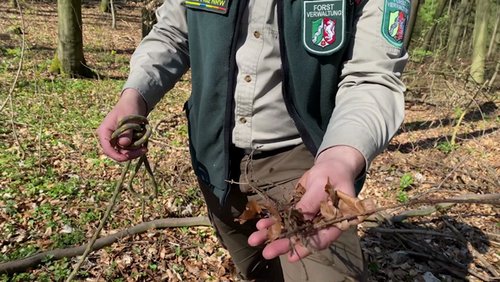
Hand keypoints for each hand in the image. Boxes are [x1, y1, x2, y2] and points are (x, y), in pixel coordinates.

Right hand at [96, 88, 147, 161]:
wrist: (134, 102)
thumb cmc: (129, 107)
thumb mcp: (128, 118)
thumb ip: (126, 132)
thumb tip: (124, 145)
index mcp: (104, 131)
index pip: (107, 149)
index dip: (116, 155)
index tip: (128, 156)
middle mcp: (108, 137)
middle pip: (116, 153)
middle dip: (129, 154)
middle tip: (144, 150)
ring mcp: (116, 139)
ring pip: (123, 152)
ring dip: (134, 151)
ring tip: (145, 146)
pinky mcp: (123, 140)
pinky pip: (128, 149)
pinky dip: (136, 148)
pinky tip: (144, 144)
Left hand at [248, 145, 364, 261]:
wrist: (330, 166)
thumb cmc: (333, 174)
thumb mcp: (322, 186)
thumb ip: (311, 202)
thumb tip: (300, 217)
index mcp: (335, 222)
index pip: (321, 239)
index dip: (306, 249)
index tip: (291, 257)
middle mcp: (322, 225)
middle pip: (303, 237)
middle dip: (283, 244)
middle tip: (267, 252)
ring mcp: (309, 219)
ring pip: (291, 230)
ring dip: (274, 234)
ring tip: (255, 239)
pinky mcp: (299, 211)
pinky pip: (286, 219)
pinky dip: (274, 222)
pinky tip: (261, 225)